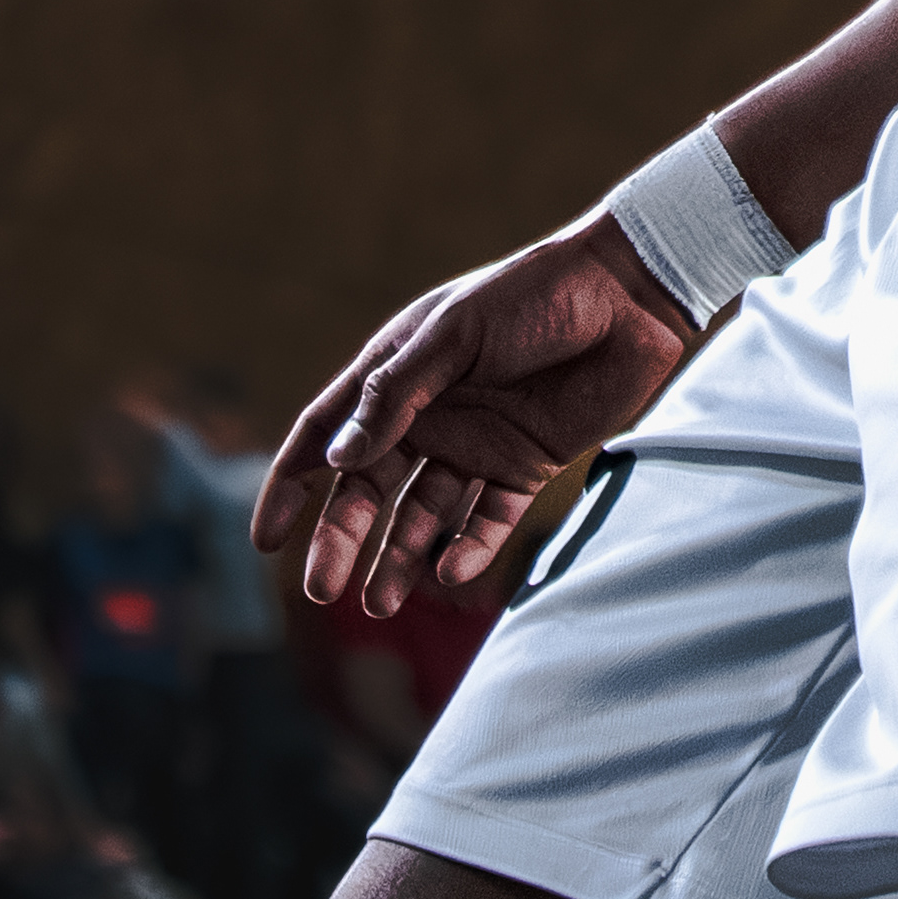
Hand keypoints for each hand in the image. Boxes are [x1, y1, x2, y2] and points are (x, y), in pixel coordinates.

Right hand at [258, 218, 697, 615]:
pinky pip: (487, 520)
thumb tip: (336, 459)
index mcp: (397, 373)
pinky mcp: (526, 466)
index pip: (326, 434)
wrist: (632, 295)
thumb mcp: (456, 333)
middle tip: (324, 591)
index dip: (291, 483)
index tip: (265, 538)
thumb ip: (397, 395)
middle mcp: (429, 415)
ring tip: (380, 604)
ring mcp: (477, 444)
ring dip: (399, 557)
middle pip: (369, 488)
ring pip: (424, 515)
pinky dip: (467, 549)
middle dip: (343, 539)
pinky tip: (448, 572)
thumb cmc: (537, 295)